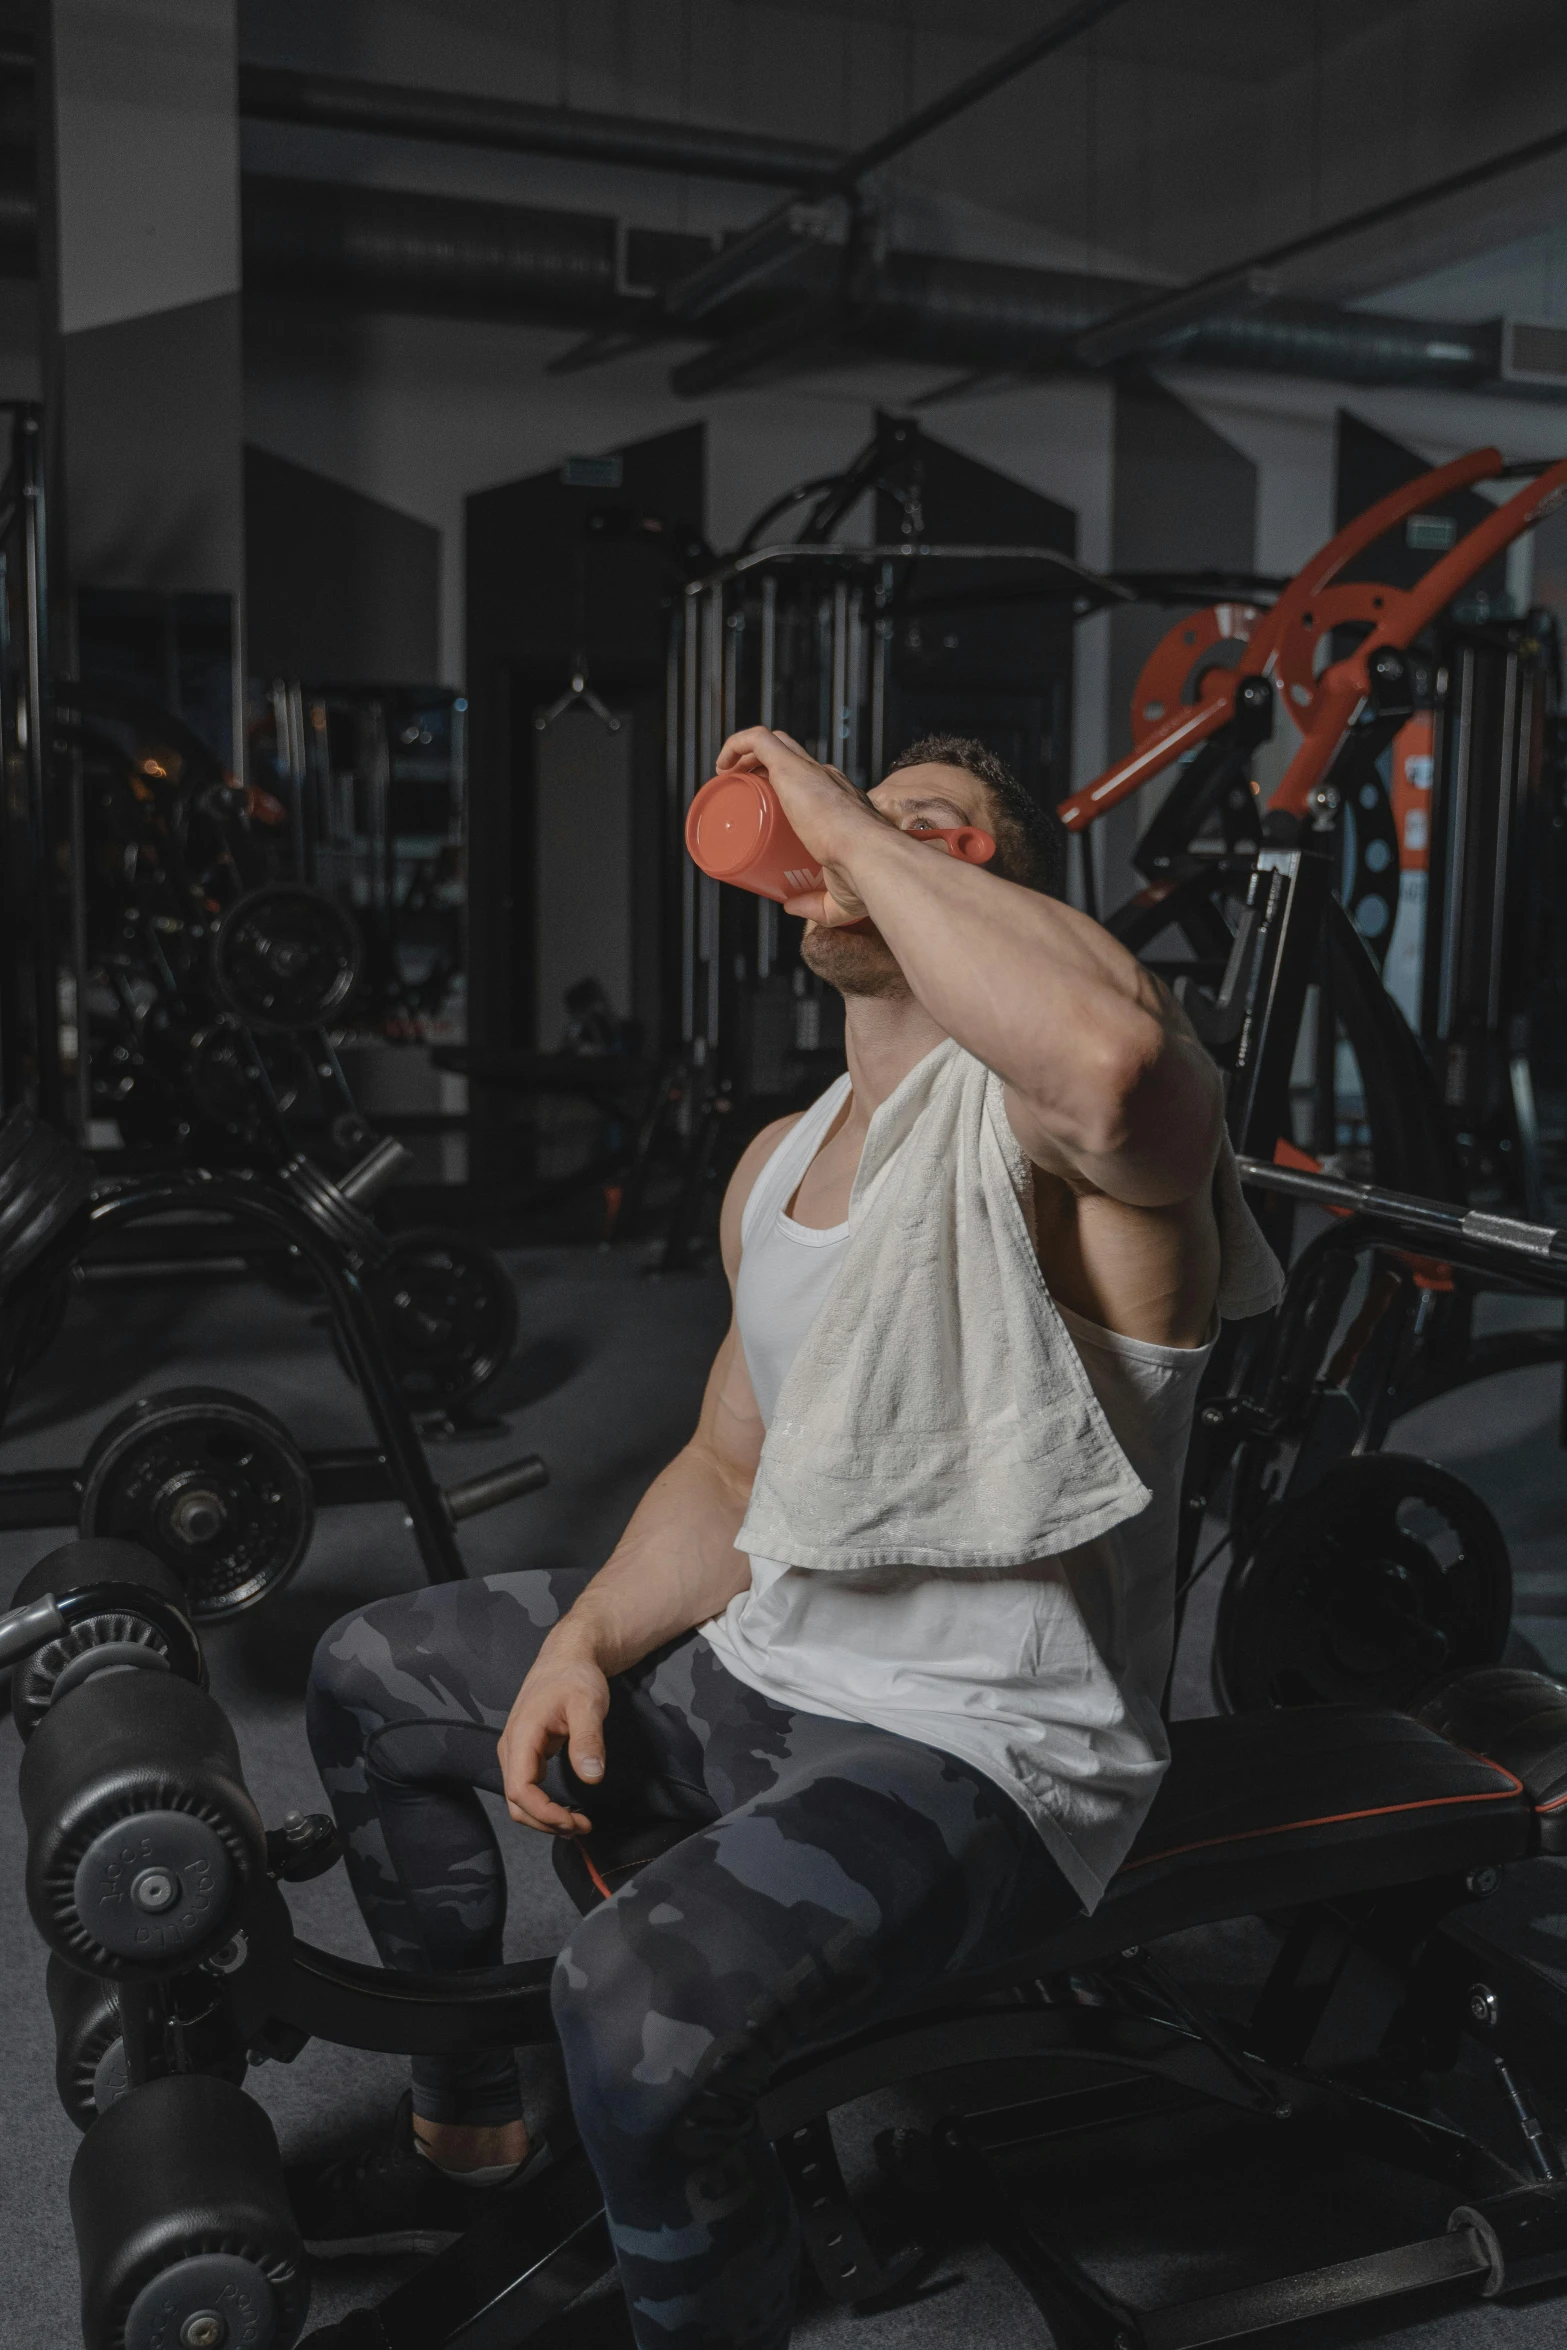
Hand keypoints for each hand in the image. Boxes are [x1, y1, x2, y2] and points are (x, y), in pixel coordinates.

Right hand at [496, 1640, 610, 1833]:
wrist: (567, 1657)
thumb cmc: (576, 1677)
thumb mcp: (588, 1704)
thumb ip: (588, 1740)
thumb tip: (592, 1777)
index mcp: (521, 1736)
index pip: (520, 1790)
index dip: (544, 1814)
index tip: (574, 1821)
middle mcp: (510, 1747)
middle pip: (516, 1801)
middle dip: (546, 1822)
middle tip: (582, 1827)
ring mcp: (515, 1751)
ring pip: (519, 1798)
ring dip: (545, 1817)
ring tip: (577, 1823)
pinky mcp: (525, 1752)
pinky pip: (526, 1788)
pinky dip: (544, 1805)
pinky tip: (566, 1807)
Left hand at [715, 726, 885, 924]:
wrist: (869, 858)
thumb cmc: (862, 878)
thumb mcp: (838, 899)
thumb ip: (816, 906)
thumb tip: (791, 906)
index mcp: (842, 801)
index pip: (813, 781)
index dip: (788, 789)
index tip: (766, 809)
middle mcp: (828, 778)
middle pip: (790, 758)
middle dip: (764, 768)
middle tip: (743, 795)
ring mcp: (810, 771)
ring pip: (774, 744)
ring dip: (748, 754)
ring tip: (727, 777)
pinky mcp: (792, 768)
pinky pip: (757, 740)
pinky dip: (736, 743)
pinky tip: (721, 764)